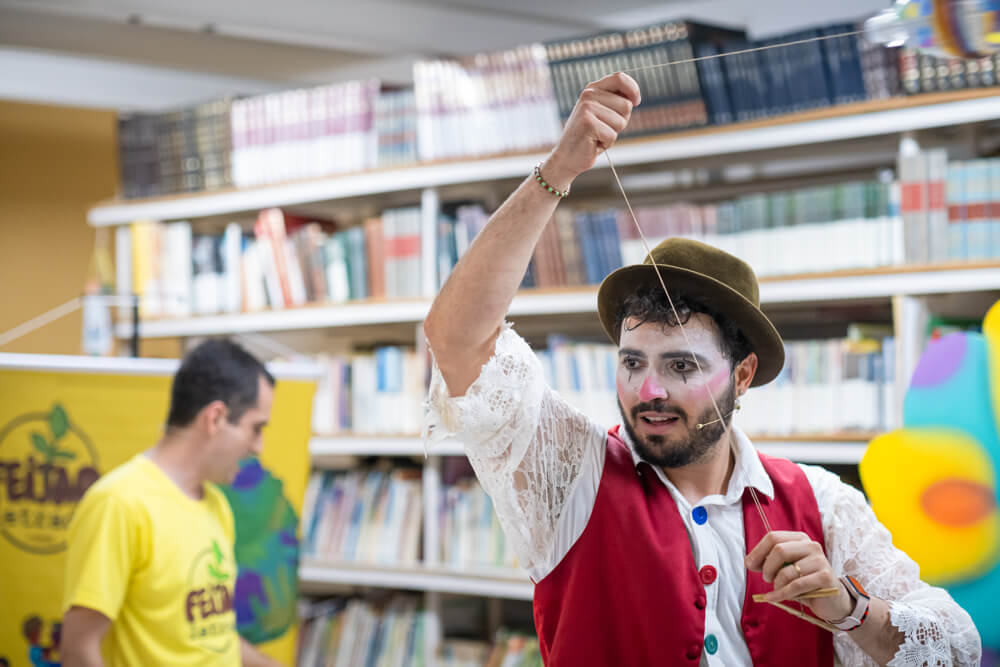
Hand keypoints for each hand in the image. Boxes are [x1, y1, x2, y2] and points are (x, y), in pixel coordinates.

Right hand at [542, 72, 640, 188]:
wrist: (567, 157)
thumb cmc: (590, 136)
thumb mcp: (603, 114)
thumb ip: (616, 102)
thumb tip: (634, 98)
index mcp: (592, 89)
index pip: (620, 78)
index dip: (633, 90)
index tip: (636, 102)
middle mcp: (589, 95)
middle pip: (626, 105)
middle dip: (621, 121)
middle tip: (603, 128)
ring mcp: (587, 108)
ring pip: (621, 121)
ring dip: (613, 133)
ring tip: (597, 136)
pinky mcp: (588, 123)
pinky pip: (612, 135)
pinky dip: (606, 144)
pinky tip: (593, 143)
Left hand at [745, 531, 852, 621]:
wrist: (832, 600)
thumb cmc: (805, 582)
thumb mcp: (786, 568)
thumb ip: (770, 561)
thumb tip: (749, 562)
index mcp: (800, 539)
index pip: (773, 537)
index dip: (758, 551)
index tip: (750, 565)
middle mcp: (811, 546)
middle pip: (779, 550)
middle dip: (767, 567)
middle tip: (766, 579)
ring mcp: (820, 560)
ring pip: (787, 571)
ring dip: (776, 584)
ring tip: (778, 589)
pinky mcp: (825, 577)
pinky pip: (796, 586)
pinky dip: (780, 594)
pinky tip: (773, 597)